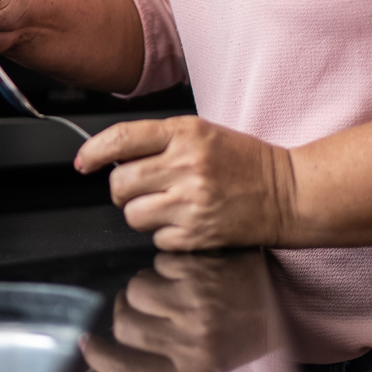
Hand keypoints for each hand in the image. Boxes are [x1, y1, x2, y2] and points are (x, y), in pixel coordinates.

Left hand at [75, 117, 296, 250]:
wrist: (288, 192)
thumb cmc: (246, 161)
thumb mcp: (204, 133)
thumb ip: (161, 141)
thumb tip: (115, 157)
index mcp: (185, 133)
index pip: (122, 138)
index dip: (94, 151)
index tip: (83, 162)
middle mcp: (186, 166)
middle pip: (120, 182)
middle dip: (121, 189)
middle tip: (137, 188)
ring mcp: (191, 202)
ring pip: (133, 214)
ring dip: (141, 212)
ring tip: (167, 205)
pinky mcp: (197, 235)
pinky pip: (156, 238)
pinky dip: (164, 233)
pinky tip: (185, 220)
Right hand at [82, 251, 277, 371]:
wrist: (282, 297)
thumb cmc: (239, 330)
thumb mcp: (205, 363)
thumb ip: (163, 360)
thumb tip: (113, 343)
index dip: (101, 358)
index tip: (86, 344)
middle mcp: (191, 342)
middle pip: (125, 322)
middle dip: (128, 308)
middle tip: (148, 302)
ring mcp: (195, 303)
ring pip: (136, 287)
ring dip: (147, 281)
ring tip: (172, 283)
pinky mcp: (200, 270)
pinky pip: (158, 263)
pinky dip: (167, 263)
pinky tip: (189, 268)